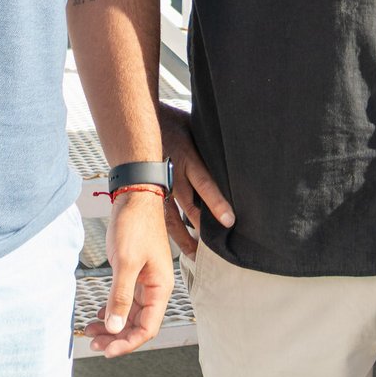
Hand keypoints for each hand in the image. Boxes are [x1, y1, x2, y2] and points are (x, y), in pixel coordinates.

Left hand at [83, 191, 173, 357]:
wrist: (134, 196)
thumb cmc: (136, 224)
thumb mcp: (126, 262)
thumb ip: (120, 297)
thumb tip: (114, 327)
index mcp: (161, 287)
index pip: (147, 328)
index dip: (127, 343)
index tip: (107, 350)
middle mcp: (156, 287)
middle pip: (138, 324)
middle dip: (116, 336)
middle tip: (94, 342)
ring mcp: (145, 281)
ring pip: (130, 314)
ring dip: (112, 325)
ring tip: (91, 330)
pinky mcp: (135, 273)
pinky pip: (125, 300)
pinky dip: (112, 310)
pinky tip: (99, 314)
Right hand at [158, 104, 233, 257]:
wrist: (139, 122)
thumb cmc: (173, 122)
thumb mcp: (196, 127)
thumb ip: (211, 143)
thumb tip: (236, 145)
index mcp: (188, 158)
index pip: (205, 184)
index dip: (217, 203)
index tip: (229, 221)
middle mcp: (174, 175)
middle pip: (190, 208)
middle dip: (203, 229)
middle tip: (216, 250)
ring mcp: (160, 186)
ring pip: (173, 218)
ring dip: (185, 236)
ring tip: (195, 254)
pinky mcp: (151, 191)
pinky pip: (161, 214)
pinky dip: (170, 230)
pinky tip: (177, 242)